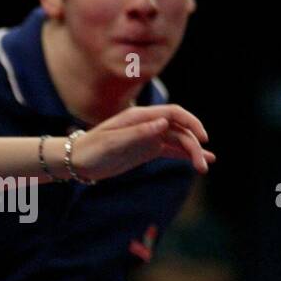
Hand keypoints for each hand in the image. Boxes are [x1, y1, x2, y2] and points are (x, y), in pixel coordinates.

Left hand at [70, 105, 215, 180]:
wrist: (77, 161)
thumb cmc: (91, 150)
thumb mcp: (112, 142)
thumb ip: (138, 133)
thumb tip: (163, 122)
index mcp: (140, 116)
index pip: (174, 113)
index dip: (191, 123)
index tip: (203, 139)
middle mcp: (148, 123)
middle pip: (179, 129)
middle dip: (194, 145)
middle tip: (202, 166)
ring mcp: (149, 136)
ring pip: (178, 140)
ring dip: (193, 152)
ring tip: (204, 168)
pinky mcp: (148, 149)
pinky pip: (172, 150)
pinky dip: (186, 155)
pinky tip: (201, 162)